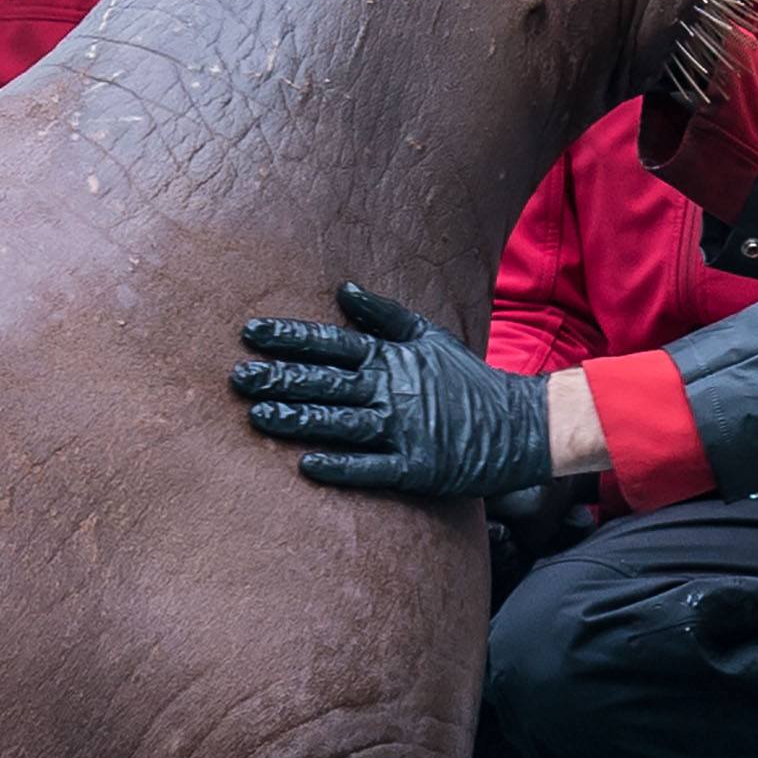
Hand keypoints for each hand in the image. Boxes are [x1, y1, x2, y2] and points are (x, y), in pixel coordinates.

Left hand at [231, 283, 552, 499]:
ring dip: (297, 420)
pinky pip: (370, 468)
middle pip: (325, 382)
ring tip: (258, 417)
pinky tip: (306, 465)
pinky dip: (339, 466)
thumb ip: (384, 315)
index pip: (331, 342)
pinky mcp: (415, 468)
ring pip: (340, 423)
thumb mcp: (429, 337)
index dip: (289, 337)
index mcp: (392, 358)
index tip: (250, 333)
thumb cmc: (468, 381)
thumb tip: (343, 289)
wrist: (520, 425)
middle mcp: (392, 391)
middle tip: (237, 377)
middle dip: (279, 379)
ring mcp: (403, 430)